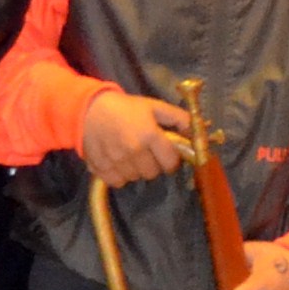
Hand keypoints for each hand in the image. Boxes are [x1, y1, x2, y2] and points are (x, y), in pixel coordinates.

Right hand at [77, 87, 192, 186]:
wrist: (90, 109)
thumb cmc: (126, 108)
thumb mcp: (155, 107)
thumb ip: (179, 119)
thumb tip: (199, 132)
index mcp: (150, 135)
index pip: (170, 163)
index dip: (171, 160)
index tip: (165, 153)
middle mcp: (134, 151)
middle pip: (153, 173)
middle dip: (153, 164)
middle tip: (146, 152)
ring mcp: (116, 161)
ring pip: (136, 178)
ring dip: (136, 169)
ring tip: (130, 154)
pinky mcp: (101, 168)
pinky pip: (118, 182)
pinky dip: (119, 176)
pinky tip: (118, 162)